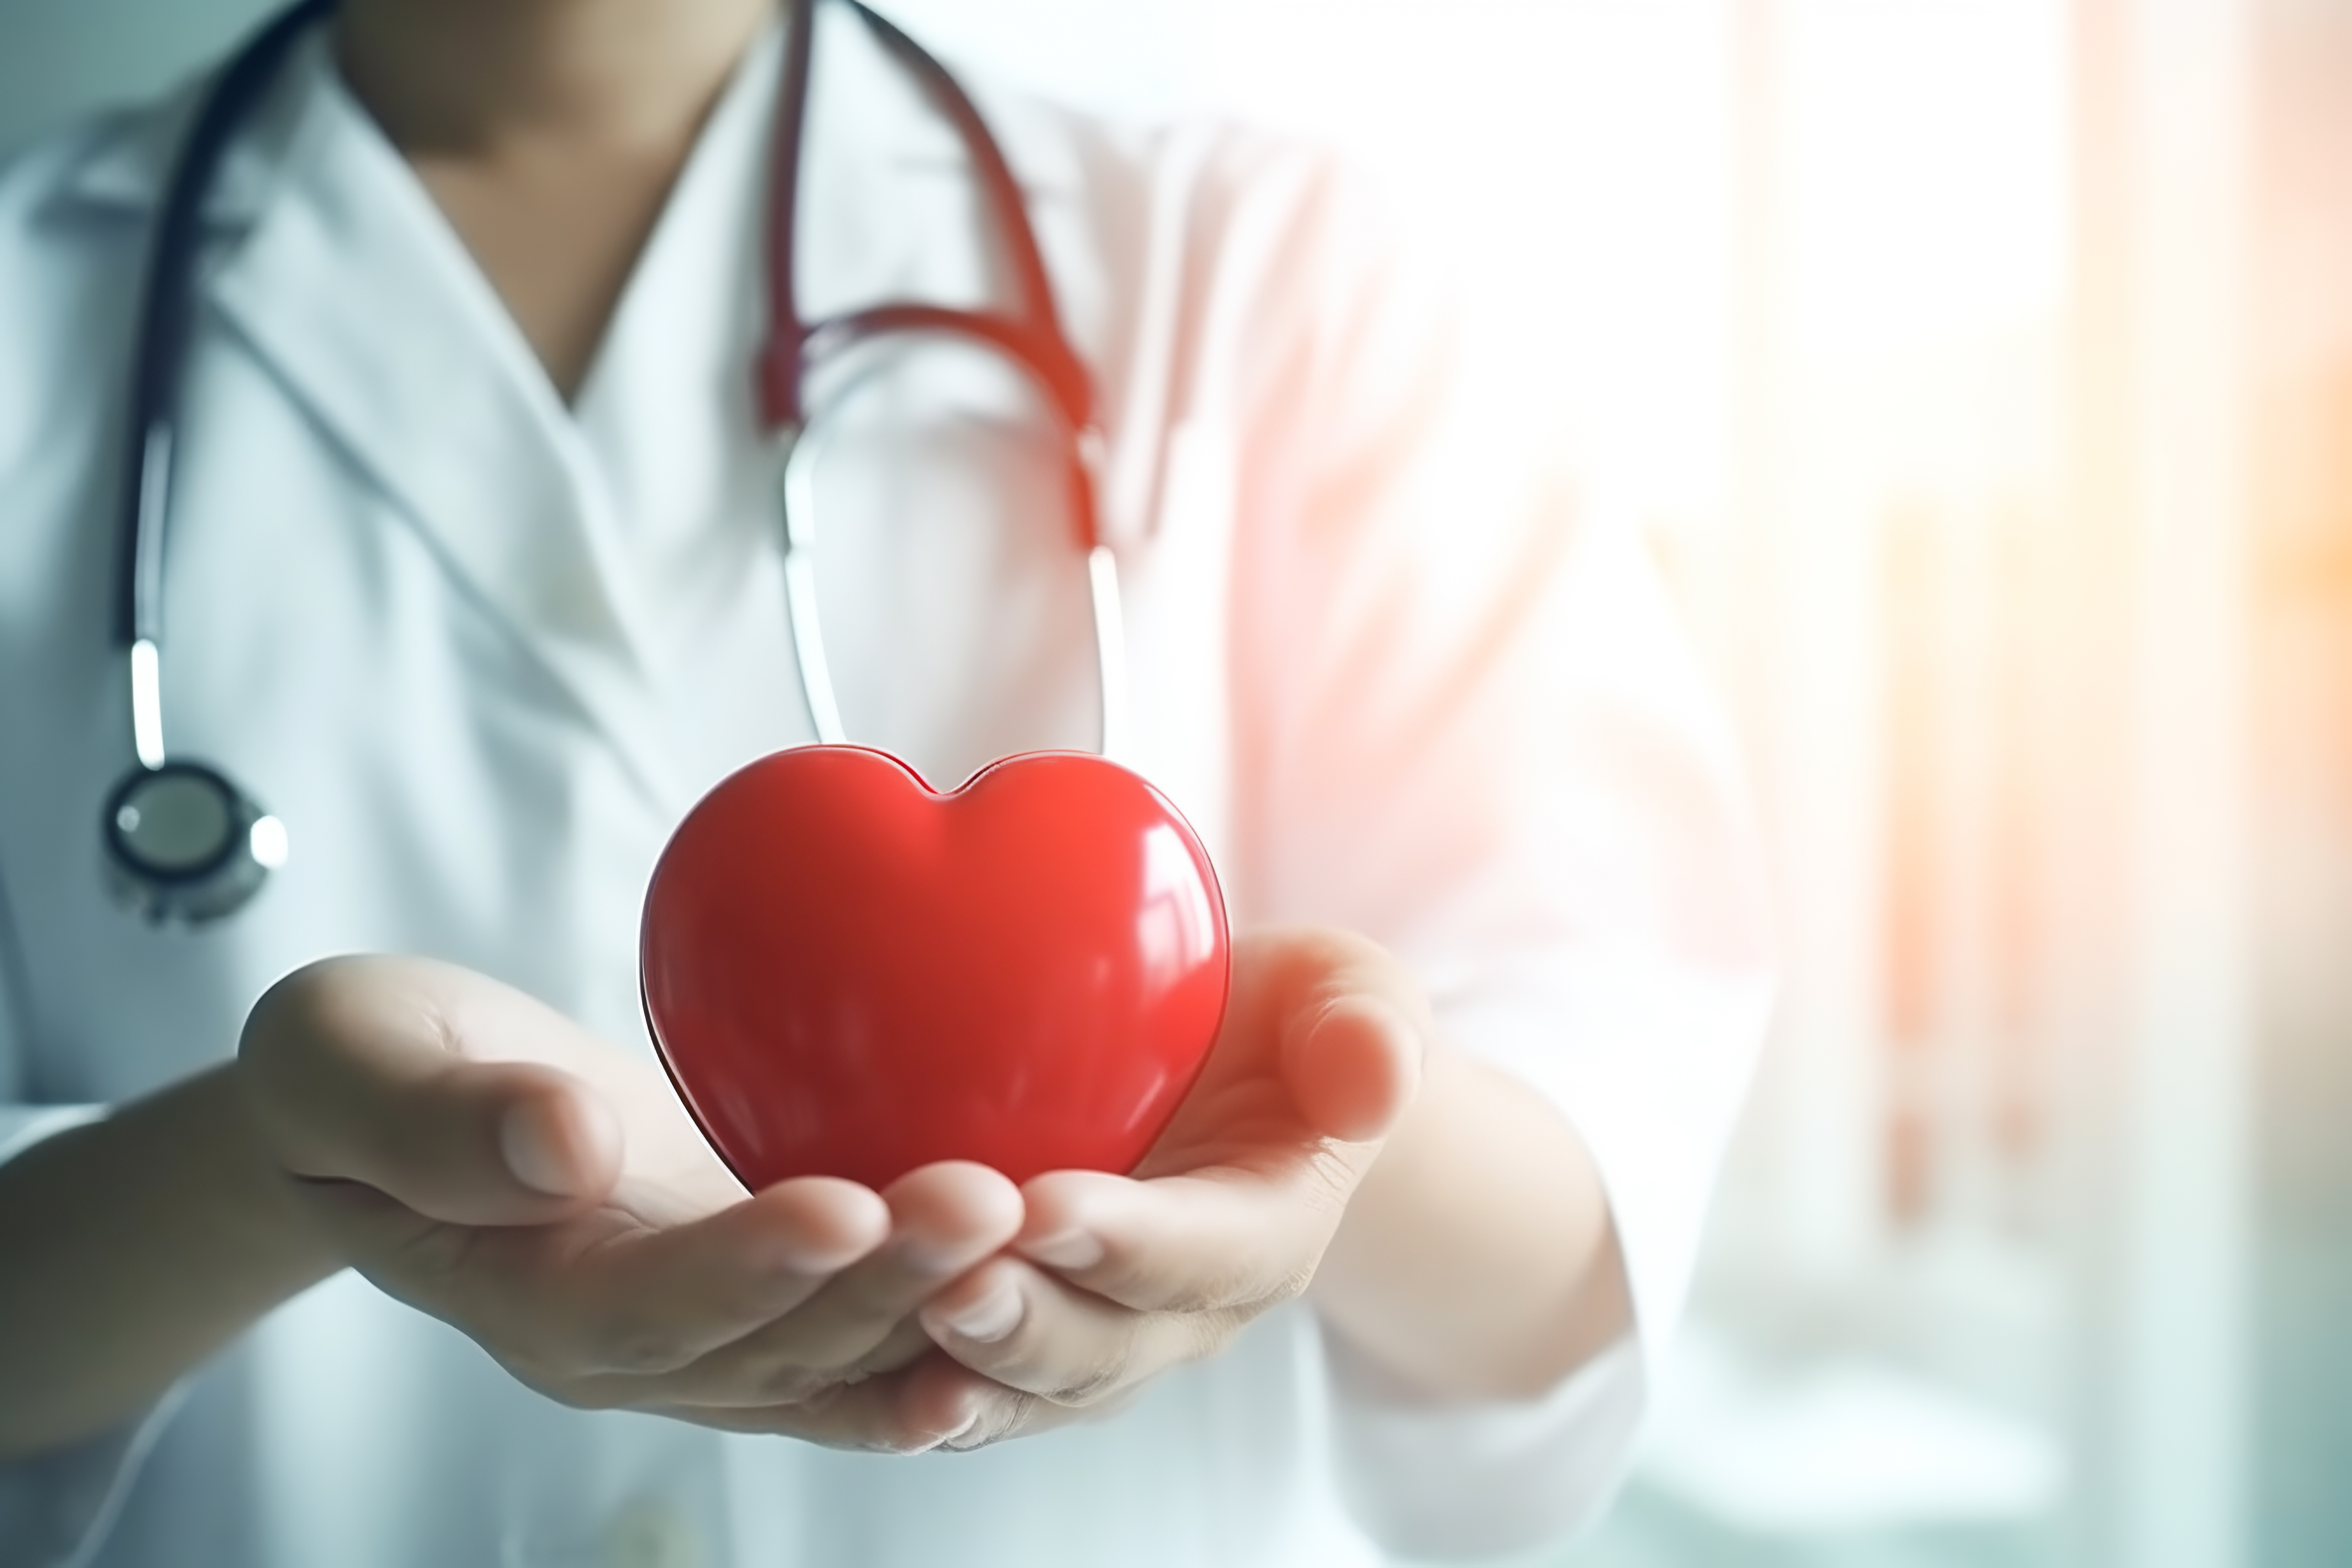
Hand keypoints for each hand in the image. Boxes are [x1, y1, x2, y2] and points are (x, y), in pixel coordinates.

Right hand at [237, 956, 1020, 1449]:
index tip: (843, 1204)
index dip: (745, 1268)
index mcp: (529, 1296)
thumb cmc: (363, 1076)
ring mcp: (709, 1333)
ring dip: (942, 1302)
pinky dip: (947, 1325)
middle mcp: (633, 1345)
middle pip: (776, 1346)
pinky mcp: (766, 1294)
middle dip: (886, 1284)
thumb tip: (559, 1140)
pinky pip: (866, 1336)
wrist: (403, 1108)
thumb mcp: (343, 1062)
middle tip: (986, 1198)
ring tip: (1038, 1224)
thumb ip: (432, 1118)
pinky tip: (1035, 1283)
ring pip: (843, 1354)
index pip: (648, 1306)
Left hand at [773, 926, 1427, 1450]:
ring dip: (961, 1366)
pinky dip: (907, 1382)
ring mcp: (1096, 1333)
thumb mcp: (1349, 997)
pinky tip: (846, 1358)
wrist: (1234, 1073)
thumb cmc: (1288, 1027)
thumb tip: (1375, 1075)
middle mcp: (1178, 1313)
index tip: (1052, 1207)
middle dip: (1028, 1324)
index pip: (1204, 1255)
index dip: (1131, 1243)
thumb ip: (1365, 1031)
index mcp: (1265, 1235)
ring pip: (1026, 1385)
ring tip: (898, 1325)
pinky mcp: (1018, 1327)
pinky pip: (961, 1375)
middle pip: (1104, 1348)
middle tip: (951, 1285)